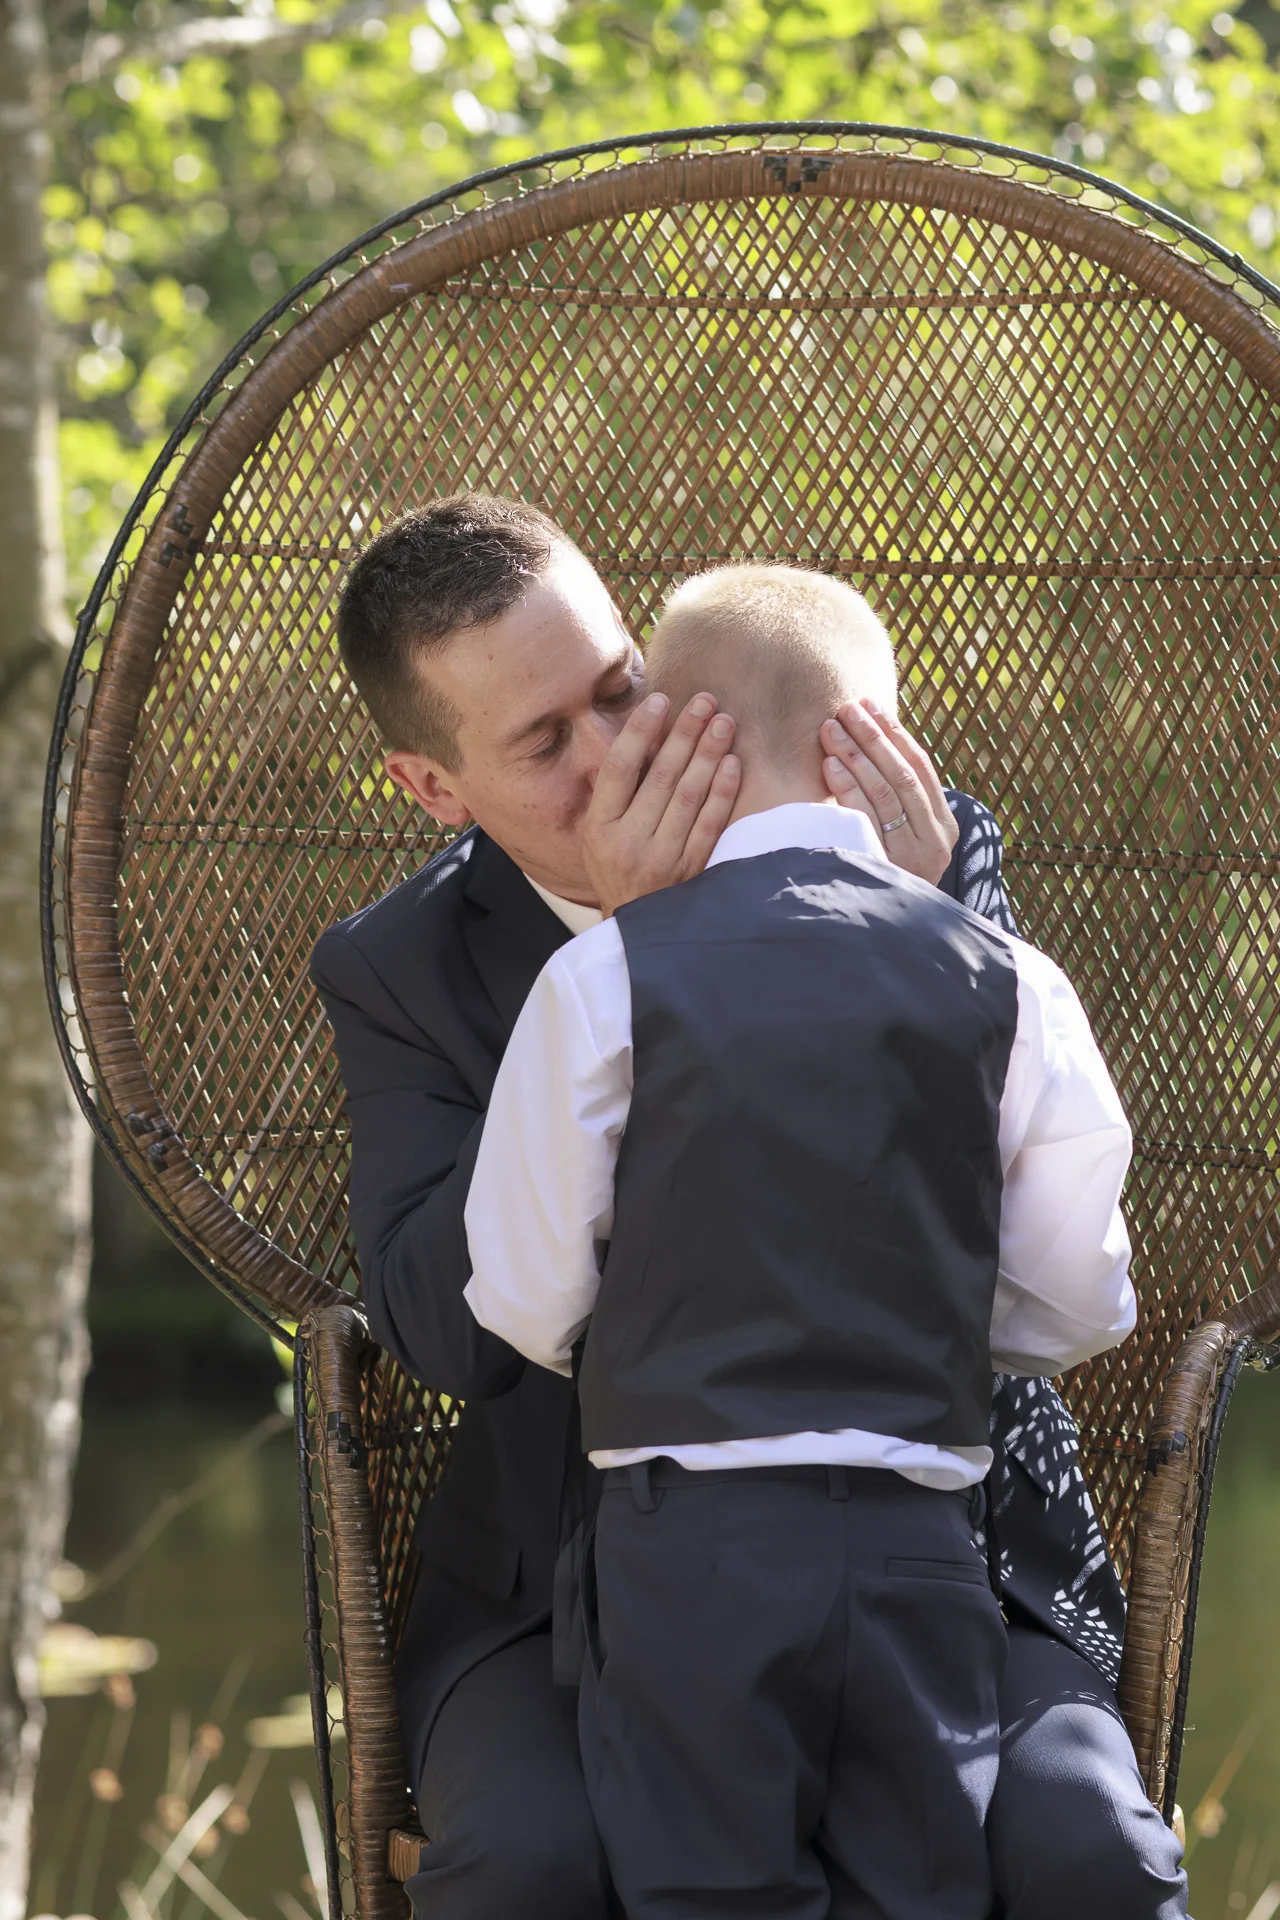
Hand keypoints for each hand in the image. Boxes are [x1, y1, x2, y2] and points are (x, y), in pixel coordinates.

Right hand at [581, 692, 740, 915]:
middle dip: (685, 733)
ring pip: (688, 796)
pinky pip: (710, 824)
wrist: (640, 928)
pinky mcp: (691, 871)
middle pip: (660, 776)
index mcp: (598, 828)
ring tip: (723, 721)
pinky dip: (723, 791)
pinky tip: (732, 763)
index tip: (661, 700)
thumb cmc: (618, 867)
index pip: (619, 768)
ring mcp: (661, 859)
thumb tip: (645, 733)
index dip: (640, 730)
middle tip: (705, 700)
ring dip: (708, 754)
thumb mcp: (600, 834)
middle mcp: (627, 842)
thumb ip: (616, 792)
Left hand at [820, 700, 957, 885]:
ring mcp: (912, 857)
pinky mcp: (884, 869)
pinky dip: (846, 787)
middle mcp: (935, 842)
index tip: (870, 706)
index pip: (921, 768)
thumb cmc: (892, 877)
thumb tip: (872, 743)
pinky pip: (864, 819)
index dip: (895, 734)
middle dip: (872, 738)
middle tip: (845, 709)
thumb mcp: (907, 842)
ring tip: (831, 728)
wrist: (893, 938)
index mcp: (946, 827)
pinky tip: (829, 765)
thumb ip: (899, 803)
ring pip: (883, 793)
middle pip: (901, 775)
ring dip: (855, 755)